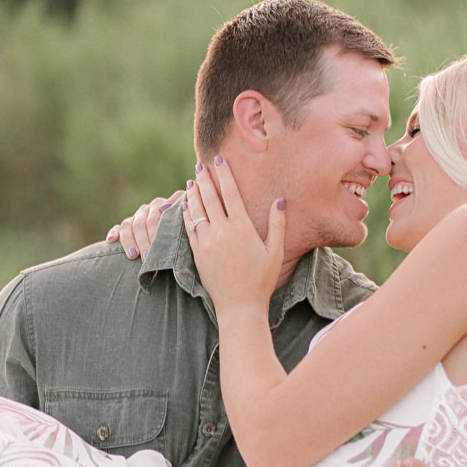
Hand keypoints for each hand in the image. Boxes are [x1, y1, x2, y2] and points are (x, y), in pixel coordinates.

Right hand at [106, 190, 181, 259]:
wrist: (176, 243)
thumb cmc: (184, 236)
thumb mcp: (186, 226)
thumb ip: (183, 214)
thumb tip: (179, 206)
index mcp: (162, 206)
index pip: (156, 216)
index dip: (155, 231)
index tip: (158, 245)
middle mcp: (147, 210)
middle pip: (141, 223)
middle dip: (144, 241)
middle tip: (147, 258)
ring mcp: (135, 218)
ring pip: (128, 225)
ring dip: (129, 241)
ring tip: (133, 255)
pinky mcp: (125, 227)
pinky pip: (117, 228)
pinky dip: (114, 233)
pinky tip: (111, 240)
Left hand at [185, 158, 285, 313]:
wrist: (239, 306)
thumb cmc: (261, 280)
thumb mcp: (276, 251)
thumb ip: (277, 224)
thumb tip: (280, 200)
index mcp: (242, 228)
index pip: (230, 193)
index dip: (223, 174)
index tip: (218, 160)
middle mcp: (222, 232)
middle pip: (210, 198)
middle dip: (204, 179)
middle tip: (200, 167)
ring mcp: (207, 242)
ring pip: (197, 211)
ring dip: (194, 194)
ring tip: (191, 183)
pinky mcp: (197, 254)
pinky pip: (189, 228)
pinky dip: (187, 214)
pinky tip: (186, 206)